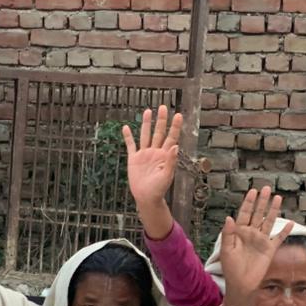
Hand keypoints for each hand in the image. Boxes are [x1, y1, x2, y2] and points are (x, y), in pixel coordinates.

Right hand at [122, 105, 181, 239]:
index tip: (178, 115)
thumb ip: (171, 161)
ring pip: (145, 135)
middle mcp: (155, 152)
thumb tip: (175, 146)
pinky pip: (131, 145)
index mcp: (165, 155)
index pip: (171, 137)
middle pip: (159, 132)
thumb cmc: (159, 189)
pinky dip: (128, 137)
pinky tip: (126, 127)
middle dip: (161, 120)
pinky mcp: (134, 159)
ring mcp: (144, 154)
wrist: (146, 198)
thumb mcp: (167, 176)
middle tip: (164, 107)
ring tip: (148, 111)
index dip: (175, 126)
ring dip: (146, 124)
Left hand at [219, 186, 293, 305]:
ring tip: (278, 198)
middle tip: (266, 188)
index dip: (248, 202)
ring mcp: (261, 241)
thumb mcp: (226, 250)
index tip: (252, 191)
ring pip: (269, 222)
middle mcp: (251, 234)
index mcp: (239, 232)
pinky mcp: (270, 249)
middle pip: (258, 214)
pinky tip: (291, 223)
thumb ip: (228, 234)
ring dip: (273, 211)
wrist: (241, 284)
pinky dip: (285, 231)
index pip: (244, 214)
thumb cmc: (231, 268)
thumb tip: (229, 217)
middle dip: (262, 201)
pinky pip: (279, 238)